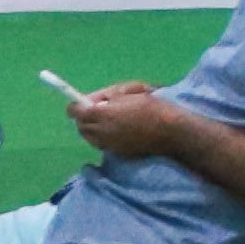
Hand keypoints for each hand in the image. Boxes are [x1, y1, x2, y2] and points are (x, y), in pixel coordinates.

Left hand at [69, 83, 185, 160]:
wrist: (169, 132)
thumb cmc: (151, 107)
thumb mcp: (130, 92)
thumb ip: (107, 95)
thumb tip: (92, 101)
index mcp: (102, 114)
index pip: (75, 111)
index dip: (77, 105)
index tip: (84, 102)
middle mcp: (99, 131)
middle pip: (80, 125)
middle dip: (85, 117)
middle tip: (99, 109)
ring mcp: (106, 144)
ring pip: (88, 136)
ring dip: (92, 127)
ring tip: (109, 120)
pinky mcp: (114, 152)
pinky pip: (99, 143)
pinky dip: (101, 136)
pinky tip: (116, 130)